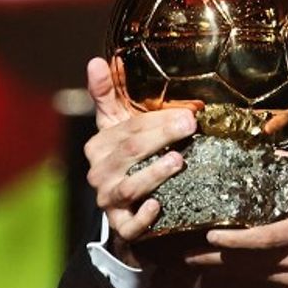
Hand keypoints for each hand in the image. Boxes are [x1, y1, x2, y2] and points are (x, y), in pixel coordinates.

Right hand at [83, 57, 197, 262]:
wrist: (126, 206)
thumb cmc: (127, 155)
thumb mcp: (117, 125)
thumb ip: (108, 93)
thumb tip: (96, 61)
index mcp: (99, 145)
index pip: (128, 129)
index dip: (158, 120)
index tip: (188, 114)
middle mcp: (99, 173)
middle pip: (130, 152)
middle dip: (162, 137)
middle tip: (191, 126)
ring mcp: (109, 201)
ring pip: (128, 187)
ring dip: (153, 174)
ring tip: (179, 161)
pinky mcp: (121, 226)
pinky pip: (129, 225)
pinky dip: (143, 218)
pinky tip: (158, 207)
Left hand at [187, 150, 287, 287]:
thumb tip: (276, 152)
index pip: (264, 239)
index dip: (234, 240)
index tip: (210, 234)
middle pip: (249, 264)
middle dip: (214, 260)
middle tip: (183, 254)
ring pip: (256, 277)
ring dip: (226, 270)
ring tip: (196, 261)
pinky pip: (270, 285)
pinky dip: (250, 275)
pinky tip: (231, 268)